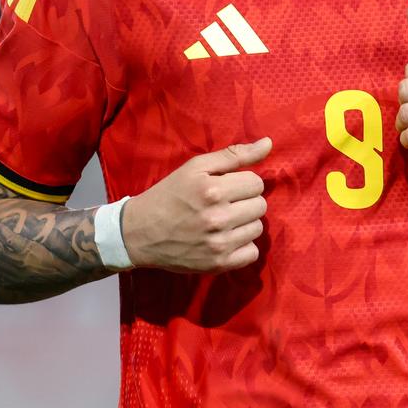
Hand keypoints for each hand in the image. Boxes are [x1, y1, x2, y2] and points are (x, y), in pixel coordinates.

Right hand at [121, 137, 271, 271]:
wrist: (139, 232)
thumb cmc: (169, 195)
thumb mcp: (195, 167)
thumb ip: (234, 154)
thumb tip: (268, 143)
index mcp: (213, 190)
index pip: (256, 183)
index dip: (242, 182)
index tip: (227, 187)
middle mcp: (218, 218)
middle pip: (260, 206)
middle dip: (245, 201)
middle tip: (224, 204)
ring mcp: (219, 244)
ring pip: (257, 229)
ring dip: (245, 223)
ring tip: (224, 221)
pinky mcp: (218, 264)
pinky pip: (252, 254)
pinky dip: (243, 246)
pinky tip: (226, 239)